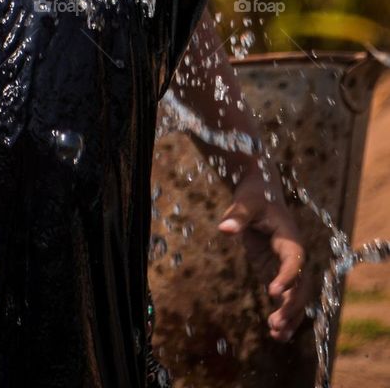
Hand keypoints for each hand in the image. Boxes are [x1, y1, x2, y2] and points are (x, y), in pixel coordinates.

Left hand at [218, 164, 309, 341]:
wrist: (260, 189)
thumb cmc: (254, 193)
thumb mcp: (246, 201)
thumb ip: (237, 215)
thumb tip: (224, 229)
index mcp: (290, 237)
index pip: (294, 260)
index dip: (287, 276)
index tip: (272, 292)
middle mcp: (293, 254)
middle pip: (300, 285)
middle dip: (291, 306)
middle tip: (275, 324)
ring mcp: (285, 265)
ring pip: (296, 296)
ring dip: (291, 316)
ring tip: (277, 336)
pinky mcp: (275, 270)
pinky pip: (284, 296)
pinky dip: (283, 313)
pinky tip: (275, 334)